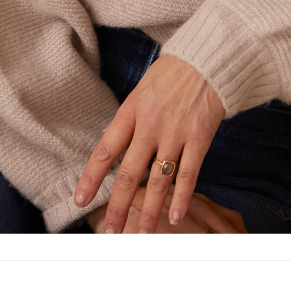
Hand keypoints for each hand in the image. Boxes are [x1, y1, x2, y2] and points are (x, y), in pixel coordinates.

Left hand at [74, 53, 224, 233]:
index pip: (106, 149)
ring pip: (158, 180)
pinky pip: (189, 173)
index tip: (80, 199)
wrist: (209, 57)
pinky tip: (175, 216)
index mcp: (133, 109)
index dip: (91, 177)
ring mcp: (176, 132)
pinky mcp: (199, 137)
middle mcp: (151, 124)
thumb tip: (109, 143)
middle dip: (118, 206)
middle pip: (129, 173)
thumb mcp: (143, 89)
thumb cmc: (174, 72)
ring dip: (149, 211)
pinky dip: (182, 197)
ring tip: (142, 233)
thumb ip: (129, 118)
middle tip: (110, 232)